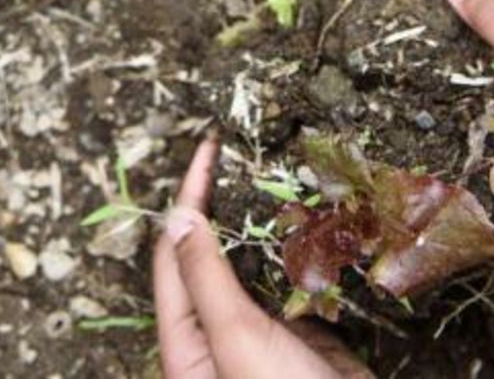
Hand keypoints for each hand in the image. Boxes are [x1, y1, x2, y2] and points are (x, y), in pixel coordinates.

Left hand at [155, 136, 370, 378]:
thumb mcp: (236, 340)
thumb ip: (205, 278)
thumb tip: (177, 217)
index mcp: (187, 343)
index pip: (175, 253)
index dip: (188, 197)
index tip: (209, 149)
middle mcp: (220, 336)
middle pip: (211, 255)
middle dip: (224, 204)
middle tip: (242, 151)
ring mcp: (264, 337)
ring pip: (257, 266)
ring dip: (267, 223)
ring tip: (278, 173)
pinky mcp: (306, 339)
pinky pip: (298, 284)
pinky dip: (306, 251)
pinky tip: (318, 219)